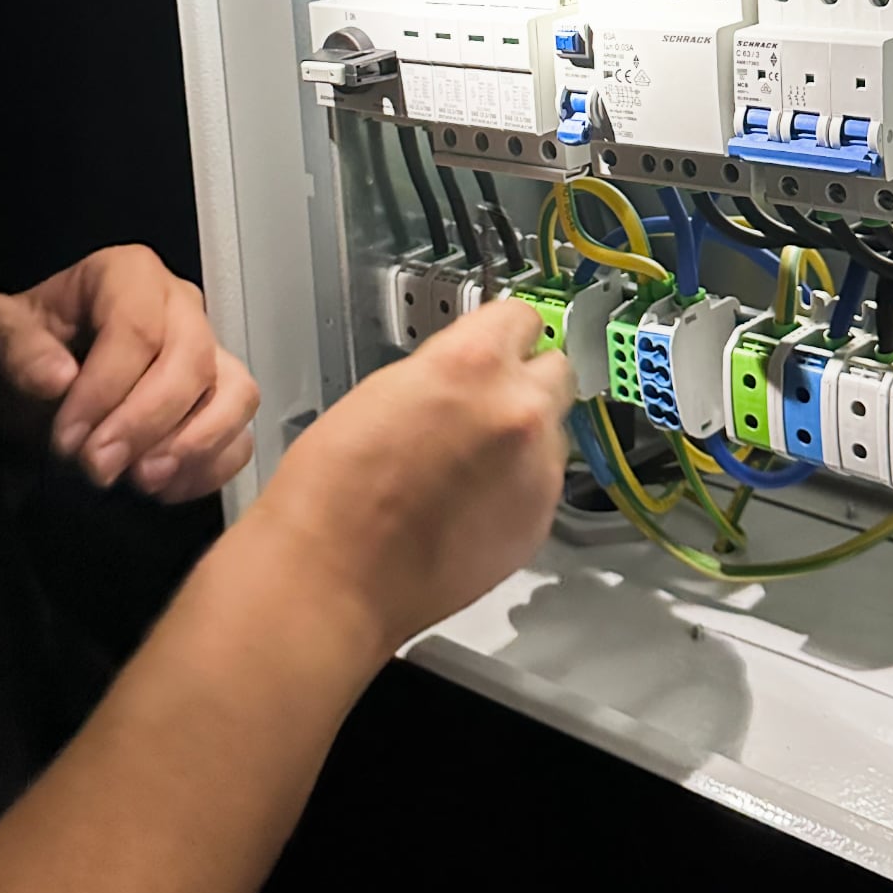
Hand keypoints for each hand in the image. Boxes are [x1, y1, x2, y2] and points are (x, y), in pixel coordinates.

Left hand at [0, 246, 258, 502]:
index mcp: (127, 275)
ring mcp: (210, 353)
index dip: (105, 389)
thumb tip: (57, 379)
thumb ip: (14, 349)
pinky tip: (160, 489)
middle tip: (95, 470)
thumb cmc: (13, 350)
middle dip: (144, 424)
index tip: (65, 440)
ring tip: (141, 481)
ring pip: (235, 394)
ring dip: (193, 445)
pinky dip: (211, 468)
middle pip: (190, 362)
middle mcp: (181, 305)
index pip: (138, 328)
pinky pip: (241, 436)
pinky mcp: (220, 402)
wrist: (25, 382)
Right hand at [240, 298, 574, 658]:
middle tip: (489, 404)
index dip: (506, 332)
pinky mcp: (540, 519)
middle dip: (526, 382)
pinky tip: (473, 503)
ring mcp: (536, 468)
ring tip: (470, 466)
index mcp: (473, 363)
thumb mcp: (384, 391)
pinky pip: (544, 483)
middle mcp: (517, 409)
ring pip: (553, 430)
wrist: (336, 575)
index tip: (503, 341)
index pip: (522, 317)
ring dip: (525, 438)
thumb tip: (467, 375)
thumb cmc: (336, 490)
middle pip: (556, 370)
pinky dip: (519, 486)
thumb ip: (444, 373)